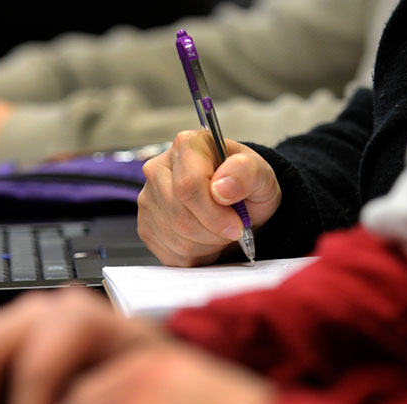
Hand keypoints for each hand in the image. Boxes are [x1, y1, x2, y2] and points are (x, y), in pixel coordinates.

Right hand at [138, 130, 280, 265]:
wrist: (236, 203)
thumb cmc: (246, 186)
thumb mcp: (262, 175)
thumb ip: (248, 173)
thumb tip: (222, 188)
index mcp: (187, 146)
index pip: (189, 186)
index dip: (214, 214)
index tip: (236, 225)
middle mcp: (159, 169)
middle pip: (179, 216)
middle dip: (213, 232)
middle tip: (232, 229)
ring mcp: (148, 198)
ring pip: (175, 237)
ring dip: (205, 245)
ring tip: (219, 232)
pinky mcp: (145, 225)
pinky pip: (169, 252)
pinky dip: (194, 255)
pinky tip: (205, 240)